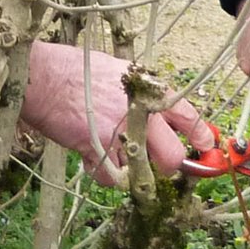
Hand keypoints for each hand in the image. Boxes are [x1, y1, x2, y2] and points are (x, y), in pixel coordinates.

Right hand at [19, 41, 214, 186]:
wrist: (43, 78)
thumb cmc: (76, 70)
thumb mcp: (118, 71)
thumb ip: (140, 93)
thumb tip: (157, 112)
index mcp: (147, 91)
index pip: (188, 117)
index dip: (202, 137)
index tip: (206, 149)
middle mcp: (138, 114)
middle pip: (173, 156)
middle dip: (169, 167)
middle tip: (159, 166)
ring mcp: (118, 134)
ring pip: (143, 173)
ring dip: (135, 174)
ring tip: (122, 162)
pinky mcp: (96, 150)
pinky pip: (112, 178)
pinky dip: (106, 176)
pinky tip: (97, 161)